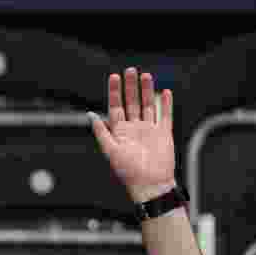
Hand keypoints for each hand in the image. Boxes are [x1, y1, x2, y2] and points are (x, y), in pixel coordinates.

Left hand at [89, 68, 176, 202]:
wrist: (150, 184)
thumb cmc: (128, 171)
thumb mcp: (110, 150)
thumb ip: (101, 132)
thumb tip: (90, 115)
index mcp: (119, 132)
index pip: (115, 107)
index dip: (114, 92)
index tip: (114, 77)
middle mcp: (134, 128)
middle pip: (131, 102)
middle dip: (130, 86)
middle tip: (130, 70)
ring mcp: (149, 129)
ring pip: (147, 105)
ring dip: (146, 91)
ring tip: (145, 75)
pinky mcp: (163, 133)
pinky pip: (164, 115)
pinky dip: (165, 103)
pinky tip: (164, 92)